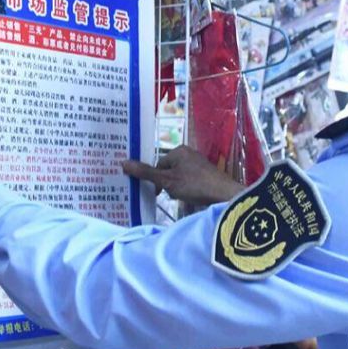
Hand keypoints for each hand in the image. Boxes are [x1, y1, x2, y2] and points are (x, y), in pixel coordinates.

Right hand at [121, 145, 243, 205]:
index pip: (158, 164)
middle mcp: (189, 153)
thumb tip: (123, 163)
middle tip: (172, 195)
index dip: (155, 180)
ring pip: (179, 177)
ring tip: (183, 197)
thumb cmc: (194, 185)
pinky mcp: (207, 173)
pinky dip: (188, 189)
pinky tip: (193, 198)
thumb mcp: (167, 181)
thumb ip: (146, 173)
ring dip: (177, 188)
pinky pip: (190, 180)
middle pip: (168, 170)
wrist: (224, 194)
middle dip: (167, 184)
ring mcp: (199, 163)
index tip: (157, 194)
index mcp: (178, 150)